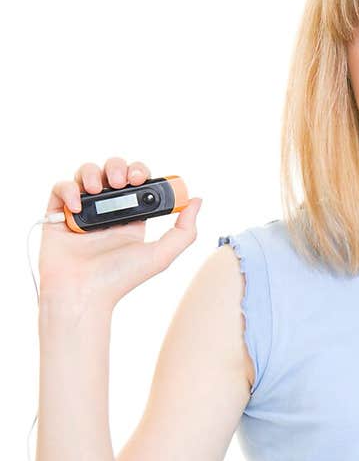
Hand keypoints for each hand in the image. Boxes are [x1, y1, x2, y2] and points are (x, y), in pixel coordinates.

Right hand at [39, 156, 201, 310]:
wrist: (82, 293)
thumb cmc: (119, 279)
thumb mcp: (161, 255)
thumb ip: (184, 231)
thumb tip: (198, 200)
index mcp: (131, 220)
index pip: (137, 184)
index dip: (140, 173)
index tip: (141, 178)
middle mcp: (107, 213)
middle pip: (112, 172)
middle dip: (118, 167)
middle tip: (121, 181)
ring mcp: (82, 212)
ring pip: (87, 174)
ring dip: (93, 173)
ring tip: (97, 190)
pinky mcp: (58, 214)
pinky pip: (61, 188)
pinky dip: (69, 189)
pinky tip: (77, 207)